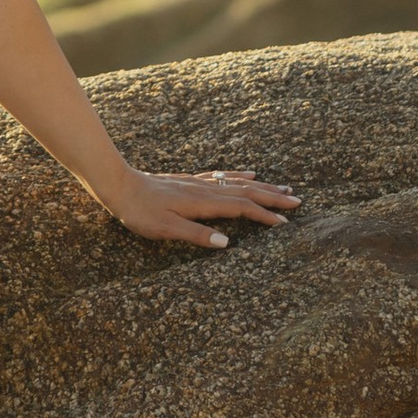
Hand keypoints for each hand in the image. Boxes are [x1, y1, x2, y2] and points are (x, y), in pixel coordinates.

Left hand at [106, 165, 300, 250]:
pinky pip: (223, 177)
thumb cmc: (140, 212)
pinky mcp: (190, 181)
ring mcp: (198, 183)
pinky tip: (249, 174)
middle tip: (298, 201)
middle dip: (273, 197)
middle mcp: (205, 190)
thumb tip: (227, 243)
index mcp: (203, 203)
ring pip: (238, 183)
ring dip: (262, 186)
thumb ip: (196, 235)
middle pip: (247, 192)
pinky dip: (240, 176)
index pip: (242, 209)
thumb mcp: (165, 229)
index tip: (286, 223)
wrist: (119, 185)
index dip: (264, 216)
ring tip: (283, 188)